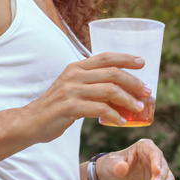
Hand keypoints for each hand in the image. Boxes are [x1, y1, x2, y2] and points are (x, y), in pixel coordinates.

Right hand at [26, 53, 151, 142]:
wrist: (32, 121)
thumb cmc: (57, 106)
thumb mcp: (72, 88)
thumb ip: (91, 84)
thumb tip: (120, 89)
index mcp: (76, 67)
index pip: (105, 57)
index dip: (126, 58)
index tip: (142, 63)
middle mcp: (74, 75)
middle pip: (112, 73)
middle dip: (133, 82)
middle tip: (146, 91)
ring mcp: (71, 90)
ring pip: (109, 90)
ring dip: (128, 100)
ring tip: (139, 108)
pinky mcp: (70, 107)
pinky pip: (99, 109)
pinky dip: (114, 115)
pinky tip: (121, 121)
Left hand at [97, 139, 179, 179]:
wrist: (112, 177)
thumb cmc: (111, 166)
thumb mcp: (111, 165)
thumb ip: (117, 166)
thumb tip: (122, 168)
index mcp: (144, 147)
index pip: (154, 152)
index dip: (156, 161)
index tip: (156, 171)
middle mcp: (154, 157)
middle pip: (163, 167)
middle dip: (160, 179)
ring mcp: (158, 169)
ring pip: (167, 178)